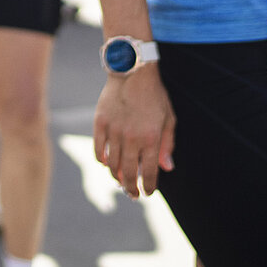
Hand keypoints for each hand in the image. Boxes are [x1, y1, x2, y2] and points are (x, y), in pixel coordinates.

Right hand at [93, 66, 174, 197]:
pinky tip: (107, 163)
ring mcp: (113, 132)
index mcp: (150, 138)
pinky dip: (102, 160)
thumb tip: (167, 168)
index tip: (148, 193)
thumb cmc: (154, 96)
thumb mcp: (169, 119)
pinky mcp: (100, 124)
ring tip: (120, 181)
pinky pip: (98, 150)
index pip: (150, 173)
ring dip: (116, 177)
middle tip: (133, 195)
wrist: (132, 72)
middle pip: (128, 173)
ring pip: (112, 164)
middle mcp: (131, 138)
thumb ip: (167, 145)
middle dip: (131, 188)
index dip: (149, 187)